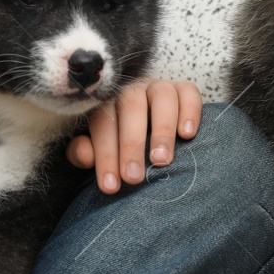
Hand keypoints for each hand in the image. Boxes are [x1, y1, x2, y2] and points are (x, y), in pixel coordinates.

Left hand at [65, 78, 202, 192]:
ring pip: (162, 97)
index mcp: (106, 102)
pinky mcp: (184, 90)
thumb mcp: (100, 150)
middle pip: (131, 107)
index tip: (111, 186)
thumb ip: (85, 152)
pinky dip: (190, 111)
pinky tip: (187, 134)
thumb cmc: (119, 144)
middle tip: (134, 177)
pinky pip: (189, 93)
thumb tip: (84, 155)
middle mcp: (132, 90)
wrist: (150, 127)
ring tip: (161, 160)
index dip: (105, 155)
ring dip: (161, 129)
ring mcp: (159, 87)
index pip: (102, 123)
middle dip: (131, 144)